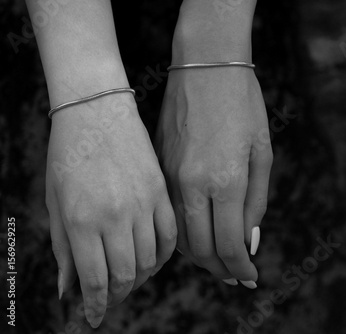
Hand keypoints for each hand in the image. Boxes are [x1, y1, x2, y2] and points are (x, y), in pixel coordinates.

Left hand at [46, 94, 176, 327]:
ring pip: (151, 260)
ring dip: (140, 277)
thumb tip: (68, 290)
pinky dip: (163, 254)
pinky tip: (152, 257)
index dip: (96, 306)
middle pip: (127, 275)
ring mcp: (143, 204)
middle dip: (118, 296)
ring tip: (130, 278)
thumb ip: (64, 249)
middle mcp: (117, 216)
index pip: (96, 280)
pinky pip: (170, 236)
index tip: (94, 317)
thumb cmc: (68, 155)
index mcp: (84, 220)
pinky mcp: (162, 192)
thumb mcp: (56, 202)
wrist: (97, 112)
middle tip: (111, 299)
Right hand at [155, 67, 272, 286]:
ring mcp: (170, 177)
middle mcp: (192, 185)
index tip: (251, 278)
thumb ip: (256, 202)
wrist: (205, 66)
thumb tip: (249, 241)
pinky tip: (199, 234)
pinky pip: (169, 214)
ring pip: (181, 236)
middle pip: (201, 249)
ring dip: (202, 255)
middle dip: (221, 269)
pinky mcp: (159, 169)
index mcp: (225, 180)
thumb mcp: (262, 152)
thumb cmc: (243, 105)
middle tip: (236, 275)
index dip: (241, 268)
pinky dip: (185, 233)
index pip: (229, 244)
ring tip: (220, 261)